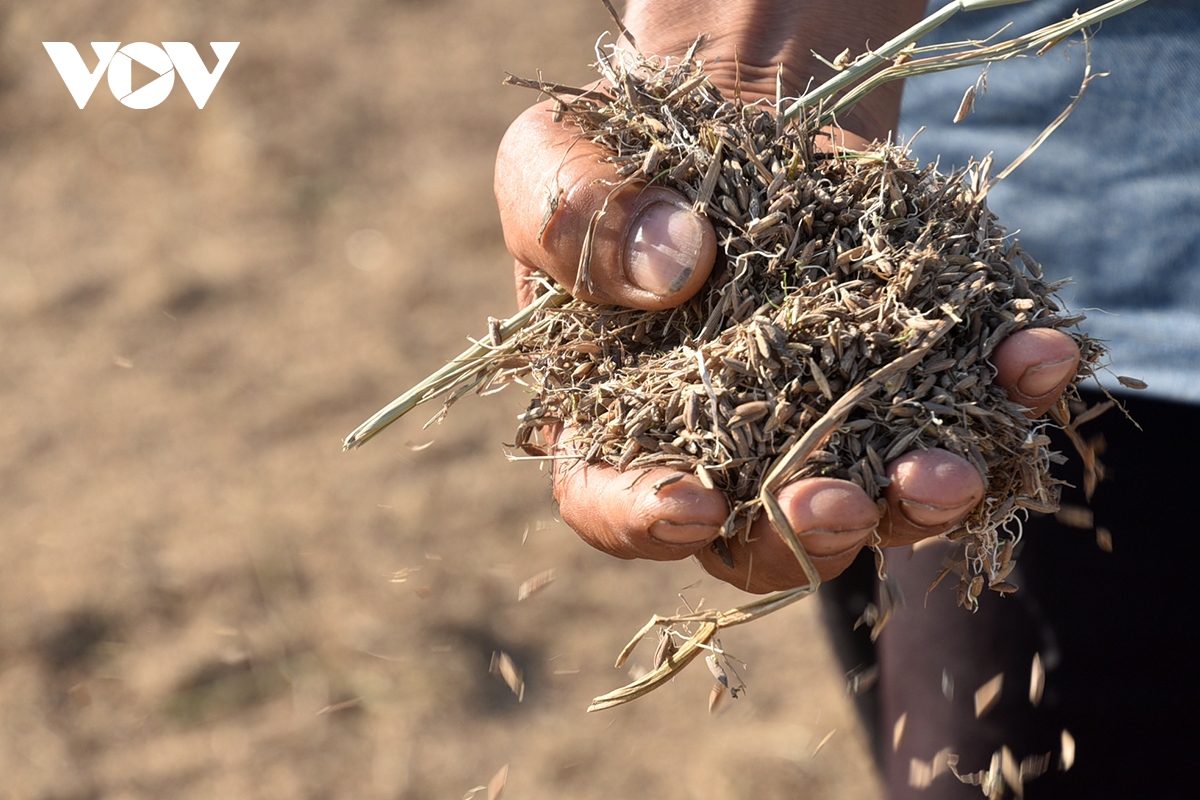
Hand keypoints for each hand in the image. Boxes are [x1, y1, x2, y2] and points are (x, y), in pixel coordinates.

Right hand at [494, 1, 1080, 592]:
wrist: (730, 108)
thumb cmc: (622, 152)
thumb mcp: (557, 159)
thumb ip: (580, 219)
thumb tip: (675, 267)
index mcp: (612, 421)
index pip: (609, 499)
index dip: (644, 519)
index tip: (694, 505)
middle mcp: (721, 447)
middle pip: (759, 535)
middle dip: (806, 533)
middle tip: (843, 503)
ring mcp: (821, 417)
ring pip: (876, 497)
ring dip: (920, 499)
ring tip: (956, 468)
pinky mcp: (903, 366)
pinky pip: (963, 400)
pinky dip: (1005, 388)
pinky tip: (1035, 354)